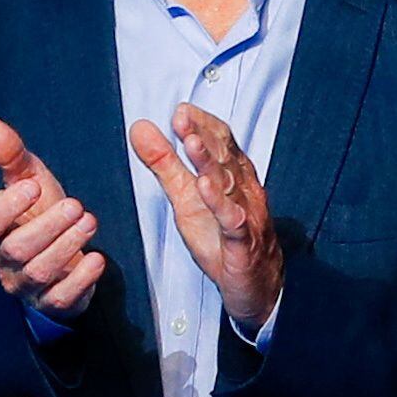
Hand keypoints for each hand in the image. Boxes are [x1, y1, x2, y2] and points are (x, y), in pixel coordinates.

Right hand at [0, 117, 107, 321]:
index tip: (33, 187)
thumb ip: (10, 156)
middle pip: (18, 248)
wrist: (61, 257)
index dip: (8, 206)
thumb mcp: (27, 181)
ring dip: (68, 245)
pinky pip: (62, 297)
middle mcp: (3, 260)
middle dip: (48, 226)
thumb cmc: (38, 214)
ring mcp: (27, 285)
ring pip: (40, 271)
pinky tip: (97, 259)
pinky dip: (82, 279)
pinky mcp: (52, 303)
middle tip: (75, 205)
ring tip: (89, 221)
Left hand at [130, 103, 280, 337]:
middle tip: (182, 117)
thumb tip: (140, 128)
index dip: (202, 125)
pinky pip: (232, 222)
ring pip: (228, 185)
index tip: (181, 111)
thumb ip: (165, 163)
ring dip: (209, 163)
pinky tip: (205, 188)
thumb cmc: (223, 239)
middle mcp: (243, 191)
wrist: (255, 286)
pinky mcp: (242, 244)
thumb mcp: (186, 197)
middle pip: (225, 157)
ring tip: (191, 144)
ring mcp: (245, 216)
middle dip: (203, 135)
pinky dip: (220, 204)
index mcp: (231, 177)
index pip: (221, 142)